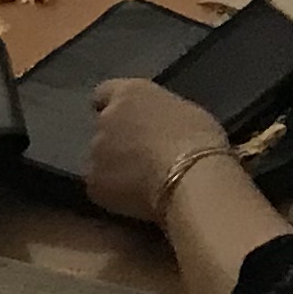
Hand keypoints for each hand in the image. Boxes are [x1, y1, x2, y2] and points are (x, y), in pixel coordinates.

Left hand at [85, 78, 230, 225]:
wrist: (191, 177)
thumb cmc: (198, 140)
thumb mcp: (183, 112)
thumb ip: (160, 115)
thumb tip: (158, 127)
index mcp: (129, 93)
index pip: (104, 93)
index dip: (112, 107)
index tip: (125, 121)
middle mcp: (106, 118)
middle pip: (103, 129)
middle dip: (118, 141)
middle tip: (143, 158)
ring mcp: (95, 152)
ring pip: (100, 160)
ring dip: (115, 167)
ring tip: (142, 184)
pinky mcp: (94, 183)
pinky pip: (101, 187)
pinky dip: (114, 193)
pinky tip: (135, 201)